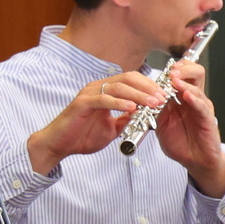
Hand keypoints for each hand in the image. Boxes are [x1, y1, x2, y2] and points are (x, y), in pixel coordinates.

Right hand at [28, 71, 161, 170]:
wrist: (60, 145)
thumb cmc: (83, 135)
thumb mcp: (112, 129)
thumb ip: (126, 120)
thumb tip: (143, 116)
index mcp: (106, 91)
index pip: (132, 80)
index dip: (149, 86)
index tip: (165, 96)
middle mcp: (98, 87)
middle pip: (128, 78)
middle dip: (148, 87)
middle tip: (162, 98)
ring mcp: (89, 93)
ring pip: (118, 86)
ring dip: (138, 94)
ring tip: (152, 103)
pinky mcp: (82, 103)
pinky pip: (103, 99)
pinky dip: (118, 102)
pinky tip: (132, 108)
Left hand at [155, 66, 224, 196]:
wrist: (195, 161)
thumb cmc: (180, 143)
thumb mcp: (161, 124)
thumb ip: (153, 110)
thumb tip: (139, 100)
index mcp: (181, 98)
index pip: (181, 75)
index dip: (172, 69)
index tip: (160, 69)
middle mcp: (193, 99)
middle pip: (195, 73)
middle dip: (182, 69)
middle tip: (171, 72)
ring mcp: (201, 107)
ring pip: (197, 87)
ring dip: (184, 82)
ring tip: (174, 80)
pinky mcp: (207, 118)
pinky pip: (201, 106)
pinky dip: (194, 99)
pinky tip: (186, 96)